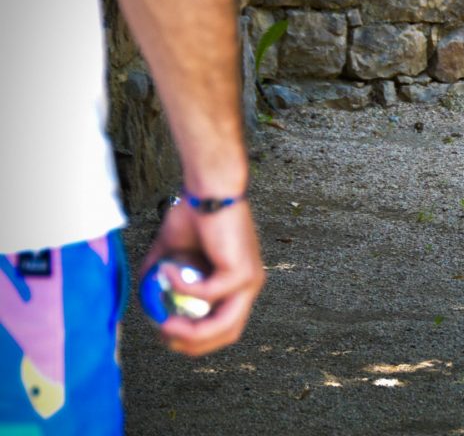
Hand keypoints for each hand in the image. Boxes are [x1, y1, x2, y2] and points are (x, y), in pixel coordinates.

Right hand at [141, 199, 265, 356]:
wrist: (208, 188)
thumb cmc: (194, 214)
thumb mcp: (173, 252)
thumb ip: (162, 276)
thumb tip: (145, 298)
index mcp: (238, 285)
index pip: (225, 327)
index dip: (197, 340)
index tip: (166, 335)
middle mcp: (249, 286)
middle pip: (227, 334)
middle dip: (192, 344)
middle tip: (163, 334)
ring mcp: (249, 281)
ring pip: (222, 325)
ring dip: (189, 330)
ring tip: (163, 321)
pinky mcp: (241, 272)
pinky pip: (207, 293)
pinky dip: (181, 287)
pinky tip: (166, 271)